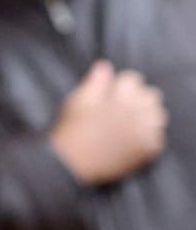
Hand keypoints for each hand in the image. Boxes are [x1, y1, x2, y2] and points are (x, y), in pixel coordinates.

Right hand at [49, 61, 166, 186]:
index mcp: (118, 98)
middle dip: (138, 97)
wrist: (72, 163)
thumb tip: (105, 65)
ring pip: (159, 114)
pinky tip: (132, 138)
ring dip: (147, 115)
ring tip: (130, 122)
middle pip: (151, 95)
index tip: (112, 92)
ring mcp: (144, 132)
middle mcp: (136, 113)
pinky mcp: (147, 150)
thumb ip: (95, 81)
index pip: (133, 79)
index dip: (121, 84)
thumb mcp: (78, 100)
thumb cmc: (71, 129)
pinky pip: (158, 136)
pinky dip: (149, 135)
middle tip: (122, 107)